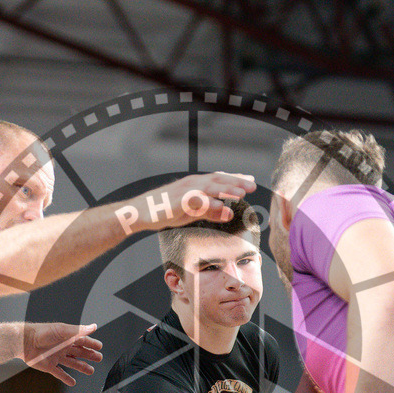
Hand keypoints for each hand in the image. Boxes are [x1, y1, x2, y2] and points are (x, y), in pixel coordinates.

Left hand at [22, 322, 103, 385]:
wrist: (25, 342)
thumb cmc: (42, 333)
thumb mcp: (63, 330)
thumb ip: (79, 331)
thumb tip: (93, 326)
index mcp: (67, 337)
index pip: (83, 341)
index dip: (92, 344)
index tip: (99, 346)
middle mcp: (62, 347)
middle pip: (79, 352)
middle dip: (89, 355)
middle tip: (98, 358)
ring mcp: (56, 357)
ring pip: (72, 363)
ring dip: (81, 367)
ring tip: (90, 371)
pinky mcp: (49, 366)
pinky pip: (59, 373)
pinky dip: (66, 378)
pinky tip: (72, 382)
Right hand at [128, 172, 256, 230]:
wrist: (140, 212)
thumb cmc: (165, 211)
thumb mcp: (192, 212)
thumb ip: (210, 211)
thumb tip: (230, 212)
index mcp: (196, 185)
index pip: (219, 179)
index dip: (235, 178)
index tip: (250, 180)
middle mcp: (192, 184)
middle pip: (217, 180)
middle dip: (236, 182)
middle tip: (252, 185)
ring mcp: (184, 191)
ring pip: (209, 187)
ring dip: (226, 188)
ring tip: (241, 193)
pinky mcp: (177, 201)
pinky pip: (195, 200)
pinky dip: (208, 202)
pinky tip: (220, 205)